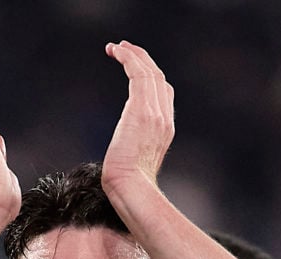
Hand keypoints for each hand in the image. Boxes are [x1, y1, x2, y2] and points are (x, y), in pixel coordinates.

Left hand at [101, 41, 174, 192]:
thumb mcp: (134, 163)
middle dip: (143, 60)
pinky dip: (128, 58)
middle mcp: (165, 118)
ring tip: (116, 47)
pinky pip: (138, 73)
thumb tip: (122, 151)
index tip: (135, 67)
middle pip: (159, 79)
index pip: (163, 93)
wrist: (131, 189)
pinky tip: (116, 51)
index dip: (151, 76)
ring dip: (133, 55)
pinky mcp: (142, 110)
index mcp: (165, 130)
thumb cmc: (127, 184)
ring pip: (149, 72)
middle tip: (124, 49)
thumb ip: (133, 149)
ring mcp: (156, 113)